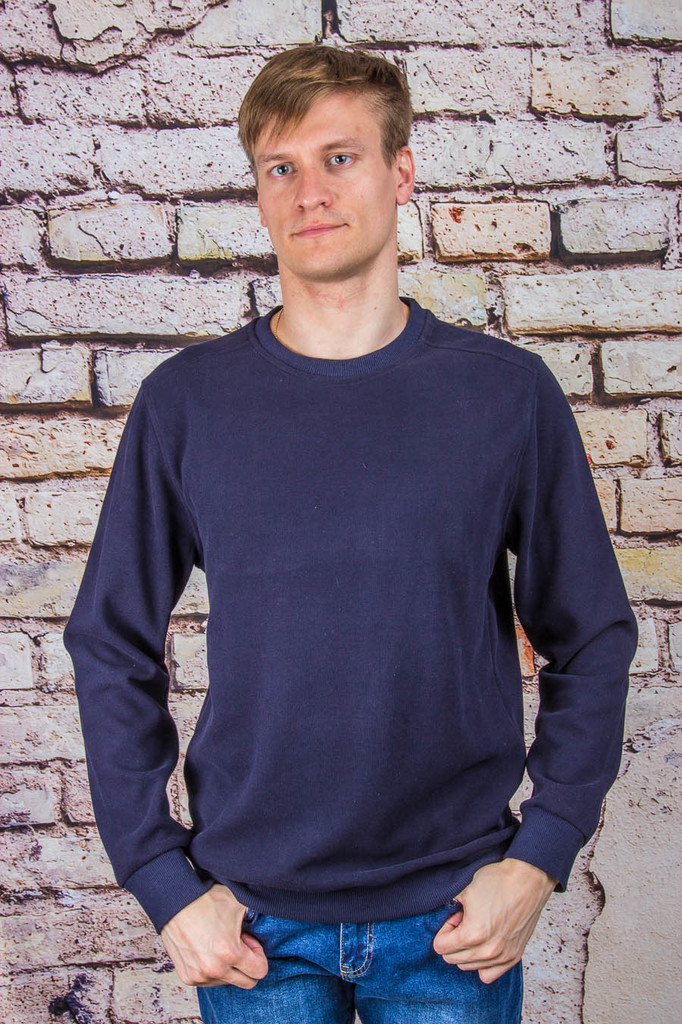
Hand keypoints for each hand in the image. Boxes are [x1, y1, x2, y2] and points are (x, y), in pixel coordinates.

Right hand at [160, 883, 268, 988]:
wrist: (176, 900)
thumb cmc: (207, 899)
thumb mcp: (239, 904)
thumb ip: (257, 917)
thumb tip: (274, 916)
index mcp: (230, 953)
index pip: (260, 972)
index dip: (258, 954)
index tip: (248, 940)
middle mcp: (214, 969)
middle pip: (247, 982)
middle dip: (246, 963)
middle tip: (237, 942)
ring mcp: (199, 975)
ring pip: (227, 982)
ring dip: (229, 966)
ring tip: (220, 942)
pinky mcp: (187, 977)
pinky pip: (210, 981)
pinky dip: (213, 968)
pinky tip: (207, 948)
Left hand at [432, 858, 556, 983]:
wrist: (527, 879)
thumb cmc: (499, 881)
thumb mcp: (465, 890)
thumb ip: (450, 909)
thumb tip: (445, 918)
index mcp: (472, 935)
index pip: (440, 947)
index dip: (444, 929)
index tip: (455, 917)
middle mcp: (487, 951)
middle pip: (453, 959)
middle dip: (454, 940)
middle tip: (465, 921)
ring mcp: (502, 956)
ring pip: (468, 967)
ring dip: (467, 950)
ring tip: (477, 928)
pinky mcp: (513, 957)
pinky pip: (489, 975)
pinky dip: (482, 964)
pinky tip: (485, 945)